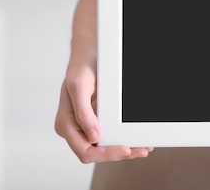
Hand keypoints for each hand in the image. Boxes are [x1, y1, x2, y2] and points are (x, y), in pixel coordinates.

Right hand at [54, 43, 152, 163]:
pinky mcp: (96, 121)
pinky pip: (109, 136)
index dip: (106, 154)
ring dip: (124, 149)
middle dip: (119, 154)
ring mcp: (86, 126)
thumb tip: (93, 137)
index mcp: (66, 124)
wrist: (87, 56)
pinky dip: (123, 139)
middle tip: (140, 150)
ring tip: (143, 147)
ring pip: (104, 147)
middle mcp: (75, 128)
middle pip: (97, 153)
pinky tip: (136, 139)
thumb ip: (83, 112)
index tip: (125, 149)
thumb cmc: (81, 68)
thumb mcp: (79, 86)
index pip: (85, 151)